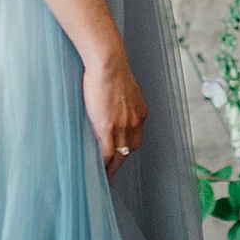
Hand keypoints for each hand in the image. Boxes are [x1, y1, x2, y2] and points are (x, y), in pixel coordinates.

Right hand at [83, 48, 146, 175]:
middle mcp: (135, 122)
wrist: (108, 63)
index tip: (120, 155)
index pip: (135, 138)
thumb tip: (113, 106)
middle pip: (129, 150)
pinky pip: (107, 153)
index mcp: (140, 113)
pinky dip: (104, 164)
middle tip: (111, 171)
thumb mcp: (124, 89)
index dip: (126, 149)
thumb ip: (121, 102)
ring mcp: (122, 127)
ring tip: (105, 176)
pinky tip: (99, 170)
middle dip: (121, 162)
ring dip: (112, 168)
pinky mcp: (108, 128)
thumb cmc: (111, 69)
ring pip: (119, 155)